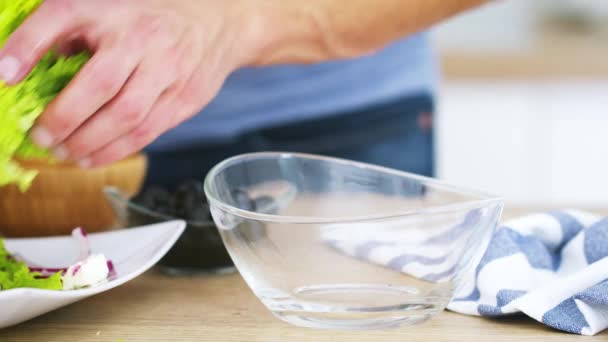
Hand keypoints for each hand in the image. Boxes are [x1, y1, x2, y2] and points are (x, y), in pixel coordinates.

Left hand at [0, 0, 255, 167]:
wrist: (215, 23)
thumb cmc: (148, 17)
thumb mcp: (101, 6)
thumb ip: (60, 31)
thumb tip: (16, 70)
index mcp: (117, 11)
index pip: (64, 21)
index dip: (30, 49)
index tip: (6, 80)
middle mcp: (146, 40)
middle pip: (102, 87)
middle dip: (66, 120)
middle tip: (43, 138)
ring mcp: (172, 72)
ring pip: (128, 118)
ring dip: (91, 144)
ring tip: (66, 154)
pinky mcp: (187, 98)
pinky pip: (149, 132)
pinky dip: (117, 150)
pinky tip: (95, 156)